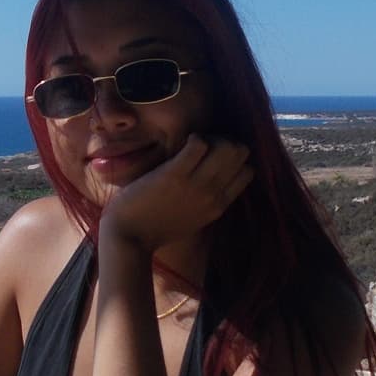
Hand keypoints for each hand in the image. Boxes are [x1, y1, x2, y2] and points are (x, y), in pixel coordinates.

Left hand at [100, 135, 252, 254]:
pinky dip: (194, 138)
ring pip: (227, 146)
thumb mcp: (193, 219)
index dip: (233, 158)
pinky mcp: (174, 174)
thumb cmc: (155, 227)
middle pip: (240, 153)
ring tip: (193, 144)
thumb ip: (207, 201)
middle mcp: (213, 194)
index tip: (214, 157)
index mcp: (219, 206)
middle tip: (205, 146)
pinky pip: (199, 144)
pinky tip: (182, 143)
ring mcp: (195, 184)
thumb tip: (215, 179)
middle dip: (225, 142)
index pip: (247, 172)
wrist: (128, 238)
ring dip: (211, 137)